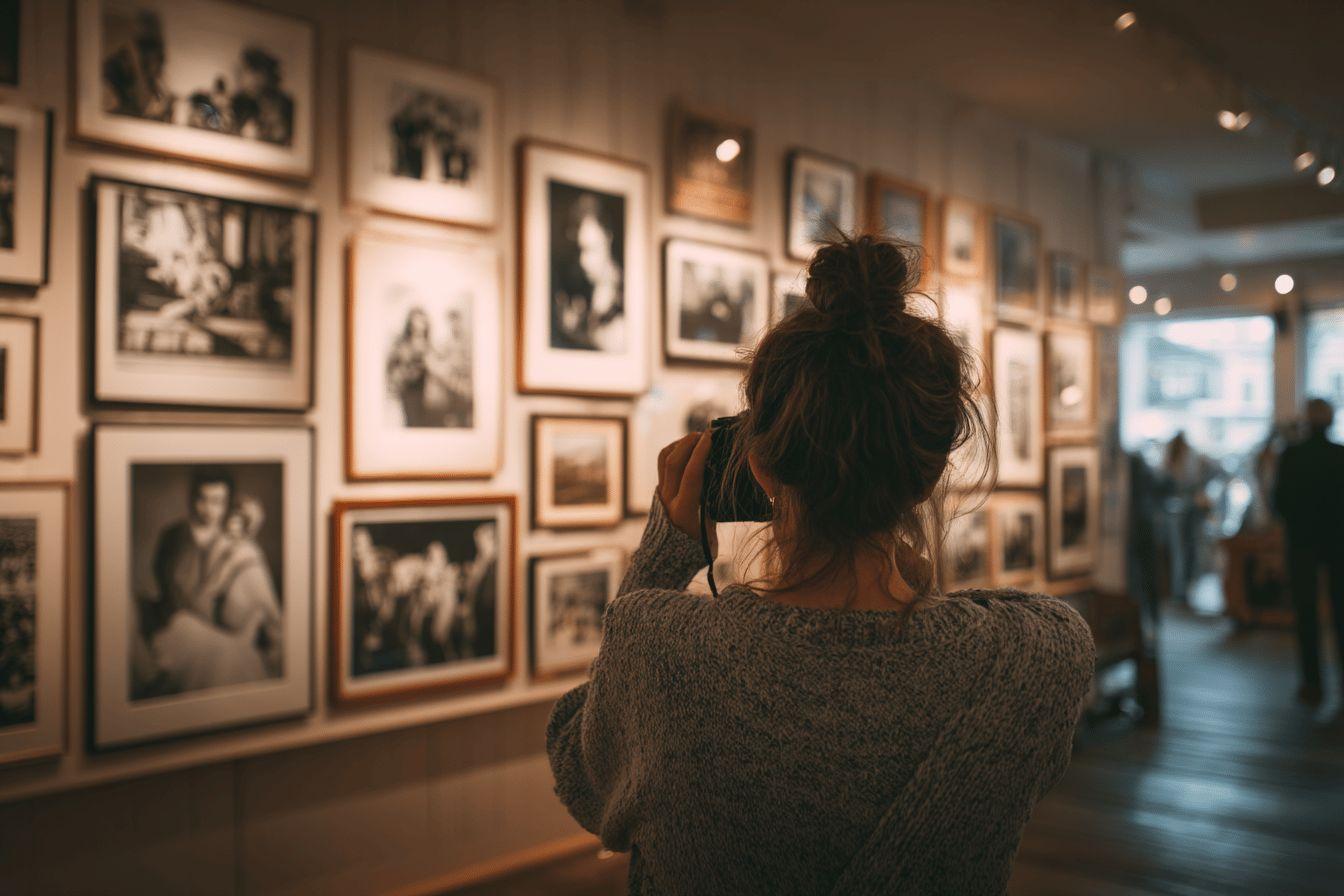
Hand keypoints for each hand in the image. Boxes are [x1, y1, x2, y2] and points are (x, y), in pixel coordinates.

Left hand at [657, 430, 715, 548]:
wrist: (666, 558)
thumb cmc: (696, 547)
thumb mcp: (710, 531)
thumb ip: (713, 506)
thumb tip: (725, 480)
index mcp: (684, 511)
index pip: (690, 475)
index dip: (700, 453)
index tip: (711, 436)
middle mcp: (668, 500)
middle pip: (674, 462)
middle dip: (690, 443)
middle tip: (706, 433)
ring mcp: (660, 494)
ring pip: (664, 459)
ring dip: (680, 444)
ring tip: (696, 437)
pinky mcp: (659, 490)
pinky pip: (662, 464)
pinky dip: (674, 451)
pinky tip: (687, 447)